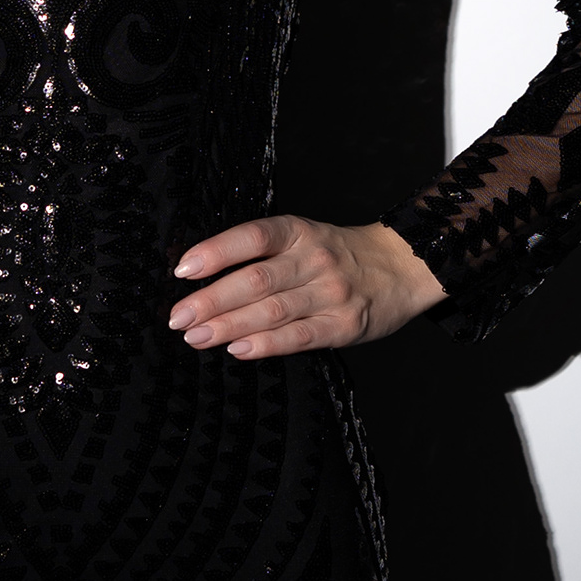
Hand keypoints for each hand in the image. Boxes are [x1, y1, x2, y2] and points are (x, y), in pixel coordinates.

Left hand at [167, 215, 447, 358]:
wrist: (402, 266)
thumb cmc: (338, 254)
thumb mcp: (303, 238)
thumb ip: (262, 256)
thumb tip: (203, 280)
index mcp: (299, 232)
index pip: (252, 237)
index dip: (216, 252)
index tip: (182, 270)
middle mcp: (314, 259)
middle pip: (255, 279)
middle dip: (211, 300)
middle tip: (178, 317)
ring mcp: (330, 293)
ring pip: (271, 311)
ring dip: (228, 325)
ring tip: (196, 336)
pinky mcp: (343, 326)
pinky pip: (298, 337)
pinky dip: (266, 344)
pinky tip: (238, 349)